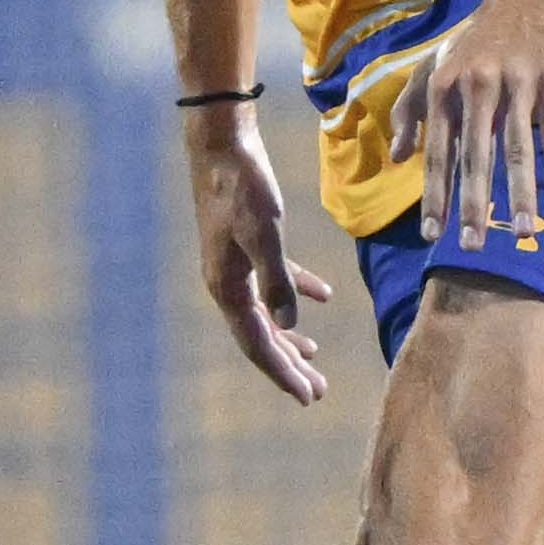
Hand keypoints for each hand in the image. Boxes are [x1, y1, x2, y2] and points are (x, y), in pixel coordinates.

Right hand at [179, 103, 330, 406]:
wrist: (221, 146)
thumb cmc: (244, 188)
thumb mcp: (266, 234)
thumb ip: (278, 280)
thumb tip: (290, 323)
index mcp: (228, 288)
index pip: (258, 343)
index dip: (283, 373)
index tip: (309, 398)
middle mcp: (227, 283)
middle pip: (261, 335)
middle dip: (289, 365)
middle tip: (318, 390)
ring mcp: (234, 264)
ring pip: (265, 313)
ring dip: (290, 336)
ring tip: (314, 357)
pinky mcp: (245, 243)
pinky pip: (272, 280)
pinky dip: (296, 291)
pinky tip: (322, 296)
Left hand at [401, 0, 543, 252]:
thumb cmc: (475, 41)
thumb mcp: (433, 67)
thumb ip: (410, 111)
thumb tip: (396, 157)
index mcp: (444, 90)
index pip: (438, 153)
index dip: (435, 196)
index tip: (432, 235)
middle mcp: (477, 89)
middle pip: (474, 158)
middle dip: (472, 205)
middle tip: (471, 247)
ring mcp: (517, 85)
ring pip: (517, 150)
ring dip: (519, 195)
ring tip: (521, 232)